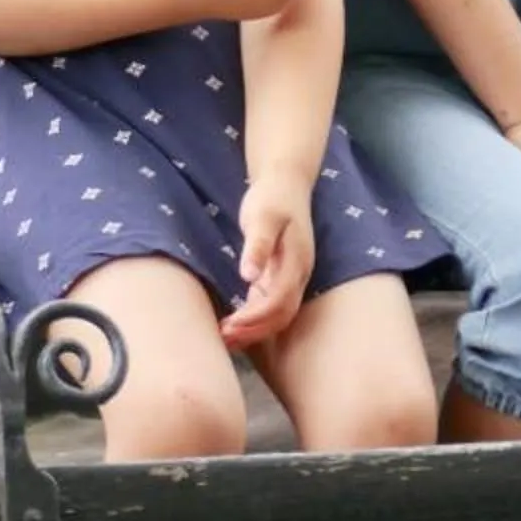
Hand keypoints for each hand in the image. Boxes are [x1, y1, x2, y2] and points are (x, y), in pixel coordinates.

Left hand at [222, 173, 313, 349]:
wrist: (286, 183)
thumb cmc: (272, 198)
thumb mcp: (262, 216)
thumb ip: (258, 245)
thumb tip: (249, 276)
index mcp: (296, 262)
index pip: (278, 301)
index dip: (255, 318)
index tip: (229, 326)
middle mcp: (298, 275)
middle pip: (281, 315)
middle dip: (254, 331)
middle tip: (222, 338)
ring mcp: (292, 277)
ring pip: (278, 315)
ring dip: (254, 329)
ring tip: (224, 337)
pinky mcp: (281, 276)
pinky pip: (271, 305)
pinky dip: (254, 318)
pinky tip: (233, 323)